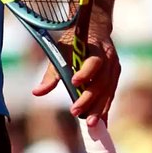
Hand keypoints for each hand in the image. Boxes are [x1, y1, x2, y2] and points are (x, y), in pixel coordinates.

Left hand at [32, 12, 119, 126]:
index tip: (74, 82)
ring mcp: (114, 68)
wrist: (95, 29)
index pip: (94, 62)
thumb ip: (51, 74)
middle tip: (75, 111)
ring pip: (108, 91)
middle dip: (89, 98)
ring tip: (90, 124)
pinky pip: (110, 95)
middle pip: (102, 81)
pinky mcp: (115, 77)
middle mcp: (109, 59)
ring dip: (99, 108)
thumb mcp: (61, 52)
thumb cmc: (74, 42)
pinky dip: (104, 108)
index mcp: (96, 48)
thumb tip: (36, 93)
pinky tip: (100, 123)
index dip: (85, 73)